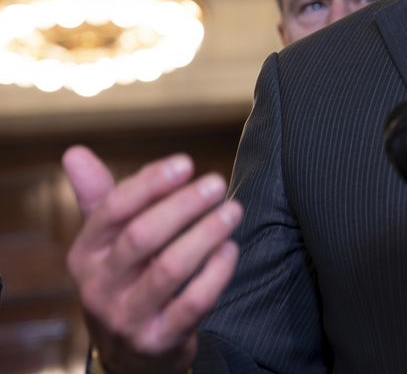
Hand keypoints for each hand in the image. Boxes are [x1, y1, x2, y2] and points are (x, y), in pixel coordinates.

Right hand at [63, 146, 241, 373]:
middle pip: (141, 237)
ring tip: (233, 210)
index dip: (150, 184)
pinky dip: (217, 273)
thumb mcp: (105, 244)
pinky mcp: (160, 340)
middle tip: (217, 183)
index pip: (112, 211)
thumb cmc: (124, 280)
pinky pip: (194, 303)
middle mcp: (100, 287)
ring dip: (206, 234)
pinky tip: (231, 250)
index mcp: (84, 254)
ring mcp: (128, 317)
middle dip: (182, 206)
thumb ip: (100, 198)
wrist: (129, 353)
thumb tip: (75, 151)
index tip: (186, 162)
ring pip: (170, 269)